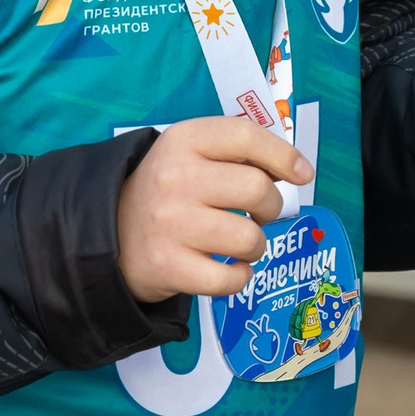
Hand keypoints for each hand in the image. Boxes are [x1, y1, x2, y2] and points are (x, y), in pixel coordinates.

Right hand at [118, 116, 313, 303]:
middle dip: (271, 207)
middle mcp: (174, 178)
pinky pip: (230, 279)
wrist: (112, 232)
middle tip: (257, 214)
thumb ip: (238, 153)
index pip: (245, 136)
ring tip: (238, 243)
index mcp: (183, 140)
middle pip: (257, 189)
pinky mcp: (168, 266)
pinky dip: (240, 277)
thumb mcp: (192, 153)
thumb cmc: (170, 190)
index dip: (283, 155)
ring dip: (255, 246)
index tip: (301, 174)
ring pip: (249, 238)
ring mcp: (169, 223)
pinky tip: (229, 268)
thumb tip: (296, 170)